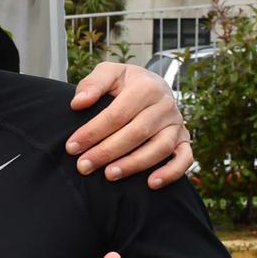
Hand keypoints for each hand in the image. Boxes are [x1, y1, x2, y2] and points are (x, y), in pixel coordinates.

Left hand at [66, 63, 192, 187]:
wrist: (153, 86)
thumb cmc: (125, 84)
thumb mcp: (109, 73)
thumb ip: (93, 84)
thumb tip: (78, 103)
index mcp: (146, 86)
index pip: (117, 114)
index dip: (93, 132)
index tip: (72, 147)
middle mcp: (165, 105)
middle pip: (136, 133)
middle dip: (107, 152)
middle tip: (83, 166)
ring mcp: (177, 124)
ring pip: (159, 148)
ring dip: (134, 164)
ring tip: (109, 175)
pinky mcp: (184, 140)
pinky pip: (184, 159)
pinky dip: (171, 173)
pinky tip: (151, 184)